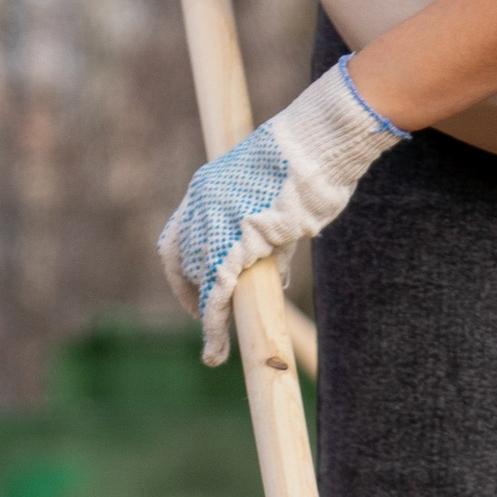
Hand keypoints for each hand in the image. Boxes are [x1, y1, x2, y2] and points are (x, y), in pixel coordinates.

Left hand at [159, 63, 406, 364]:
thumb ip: (267, 236)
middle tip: (206, 324)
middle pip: (184, 262)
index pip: (181, 238)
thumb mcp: (279, 201)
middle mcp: (201, 204)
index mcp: (207, 187)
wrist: (315, 147)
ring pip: (200, 282)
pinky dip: (213, 326)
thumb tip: (272, 272)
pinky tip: (215, 348)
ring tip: (214, 349)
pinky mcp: (230, 243)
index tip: (197, 291)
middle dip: (192, 295)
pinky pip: (214, 296)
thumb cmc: (312, 165)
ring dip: (207, 317)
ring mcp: (212, 222)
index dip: (185, 270)